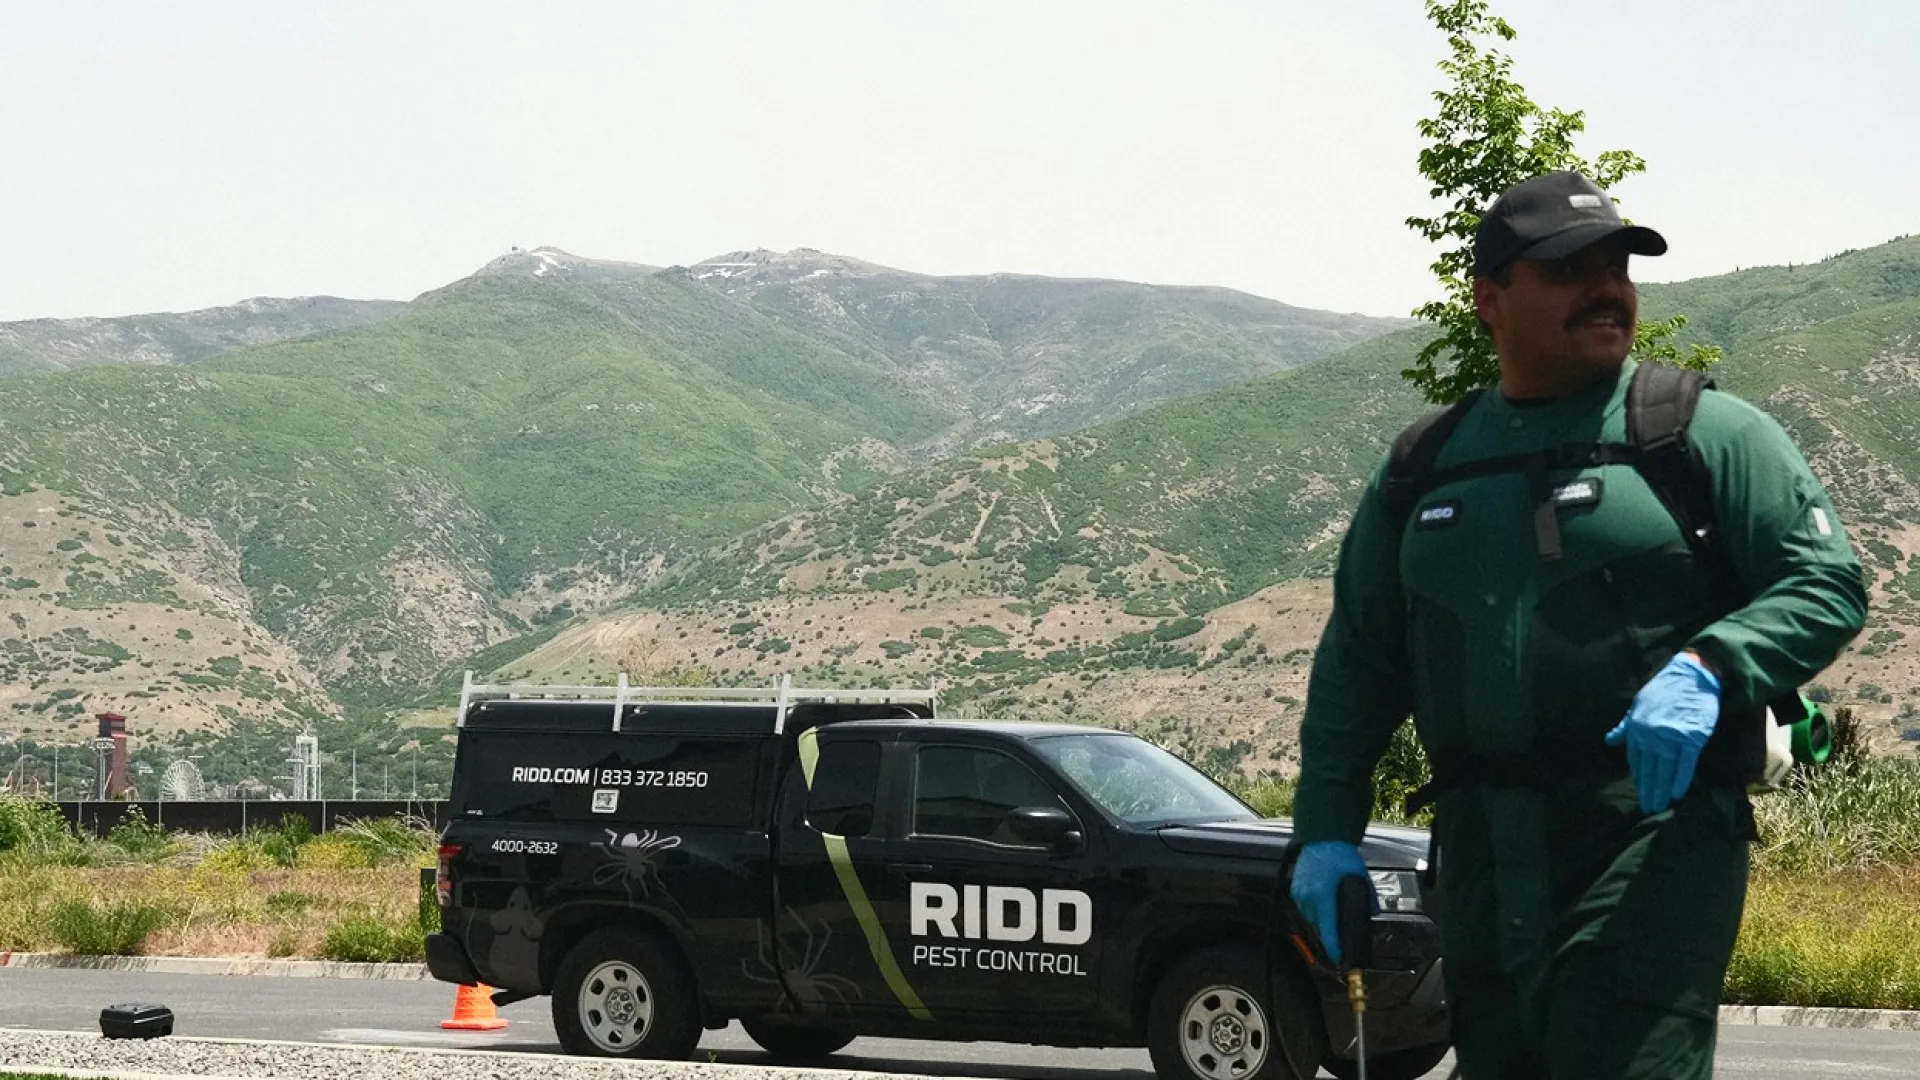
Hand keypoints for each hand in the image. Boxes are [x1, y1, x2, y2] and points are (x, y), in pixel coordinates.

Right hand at [1289, 841, 1371, 966]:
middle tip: (1341, 939)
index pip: (1329, 931)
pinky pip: (1305, 908)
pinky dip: (1315, 910)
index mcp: (1323, 896)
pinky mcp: (1295, 888)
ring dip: (1322, 922)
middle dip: (1330, 935)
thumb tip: (1372, 914)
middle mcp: (1308, 897)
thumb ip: (1367, 898)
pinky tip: (1324, 905)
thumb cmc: (1340, 854)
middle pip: (1320, 927)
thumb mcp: (1360, 877)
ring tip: (1333, 918)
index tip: (1340, 959)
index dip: (1335, 948)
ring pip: (1311, 919)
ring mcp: (1299, 893)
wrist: (1322, 836)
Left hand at [1605, 652, 1720, 813]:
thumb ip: (1625, 726)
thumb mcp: (1638, 704)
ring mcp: (1671, 737)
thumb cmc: (1665, 690)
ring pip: (1664, 769)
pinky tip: (1676, 794)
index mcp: (1637, 727)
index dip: (1638, 776)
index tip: (1639, 791)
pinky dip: (1680, 779)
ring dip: (1660, 790)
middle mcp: (1652, 735)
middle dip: (1647, 789)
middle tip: (1647, 808)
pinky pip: (1685, 763)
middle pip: (1648, 768)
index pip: (1635, 758)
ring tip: (1658, 807)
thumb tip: (1609, 741)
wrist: (1692, 676)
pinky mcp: (1692, 738)